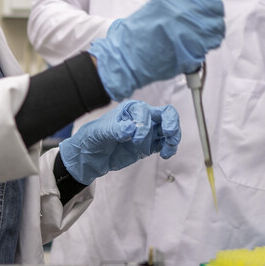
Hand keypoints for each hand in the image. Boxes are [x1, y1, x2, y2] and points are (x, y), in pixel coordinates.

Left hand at [59, 100, 180, 184]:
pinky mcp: (149, 145)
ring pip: (168, 129)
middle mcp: (142, 118)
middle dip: (171, 122)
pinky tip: (166, 154)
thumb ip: (116, 129)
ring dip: (173, 137)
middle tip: (169, 133)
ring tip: (169, 147)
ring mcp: (147, 132)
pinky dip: (169, 148)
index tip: (134, 139)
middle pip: (165, 114)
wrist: (91, 156)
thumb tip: (130, 128)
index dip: (143, 125)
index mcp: (130, 109)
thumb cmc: (93, 137)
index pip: (145, 112)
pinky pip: (165, 144)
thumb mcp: (101, 132)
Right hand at [89, 0, 224, 100]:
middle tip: (204, 18)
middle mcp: (188, 9)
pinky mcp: (198, 47)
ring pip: (218, 26)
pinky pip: (213, 43)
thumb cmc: (140, 30)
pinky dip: (208, 43)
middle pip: (216, 6)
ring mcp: (194, 28)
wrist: (130, 53)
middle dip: (213, 12)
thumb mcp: (159, 2)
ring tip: (200, 34)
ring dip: (212, 29)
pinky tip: (197, 44)